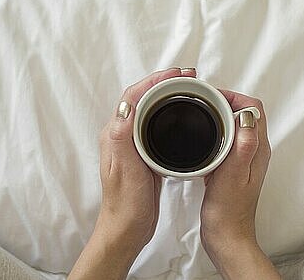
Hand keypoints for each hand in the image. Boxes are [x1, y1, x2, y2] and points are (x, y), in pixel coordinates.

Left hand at [69, 67, 196, 279]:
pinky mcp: (143, 154)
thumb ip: (123, 138)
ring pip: (149, 109)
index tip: (177, 74)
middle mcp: (121, 135)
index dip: (155, 81)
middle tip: (188, 77)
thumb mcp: (126, 170)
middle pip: (142, 98)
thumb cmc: (126, 204)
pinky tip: (182, 115)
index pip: (133, 96)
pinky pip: (155, 124)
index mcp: (115, 134)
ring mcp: (132, 144)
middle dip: (164, 82)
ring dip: (167, 95)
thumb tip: (125, 106)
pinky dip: (168, 113)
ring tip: (188, 89)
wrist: (127, 229)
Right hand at [200, 90, 279, 279]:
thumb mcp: (233, 175)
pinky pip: (226, 140)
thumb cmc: (228, 211)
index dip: (234, 97)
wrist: (226, 236)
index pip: (253, 108)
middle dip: (224, 101)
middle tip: (202, 101)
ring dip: (219, 115)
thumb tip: (247, 116)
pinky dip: (214, 131)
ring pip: (234, 125)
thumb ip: (242, 146)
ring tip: (199, 113)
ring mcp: (243, 159)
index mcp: (257, 149)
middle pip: (244, 113)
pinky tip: (199, 138)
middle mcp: (253, 151)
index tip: (211, 96)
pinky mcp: (232, 167)